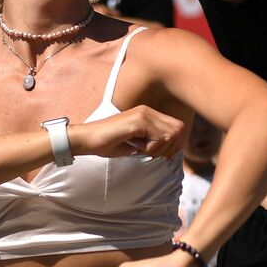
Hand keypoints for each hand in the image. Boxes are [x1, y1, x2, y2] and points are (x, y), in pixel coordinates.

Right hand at [71, 104, 185, 158]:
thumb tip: (170, 151)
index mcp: (148, 114)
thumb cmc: (109, 143)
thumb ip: (152, 143)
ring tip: (142, 150)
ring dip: (159, 148)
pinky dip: (150, 148)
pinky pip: (157, 138)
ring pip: (170, 135)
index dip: (176, 143)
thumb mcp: (137, 143)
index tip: (165, 156)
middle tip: (154, 154)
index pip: (177, 126)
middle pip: (178, 129)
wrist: (88, 139)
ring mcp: (143, 114)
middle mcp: (147, 111)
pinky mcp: (137, 121)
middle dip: (171, 147)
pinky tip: (136, 147)